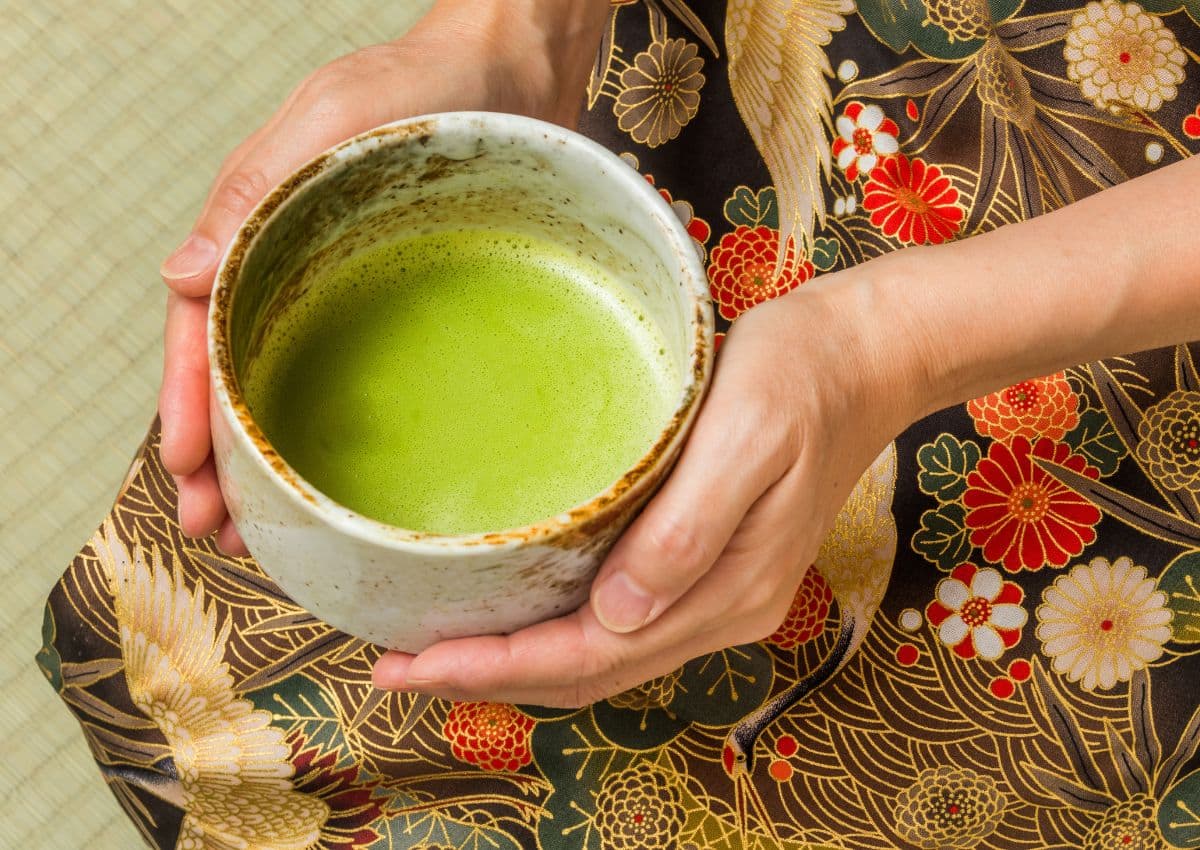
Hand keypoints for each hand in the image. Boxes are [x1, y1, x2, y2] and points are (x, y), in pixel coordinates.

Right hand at [159, 0, 608, 551]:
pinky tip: (345, 483)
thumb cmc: (420, 85)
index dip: (189, 405)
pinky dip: (340, 438)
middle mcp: (297, 275)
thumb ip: (254, 191)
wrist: (512, 75)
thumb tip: (176, 277)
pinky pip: (361, 382)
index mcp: (260, 233)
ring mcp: (351, 297)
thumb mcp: (330, 119)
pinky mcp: (406, 311)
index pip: (205, 331)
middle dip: (222, 461)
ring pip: (296, 392)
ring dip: (273, 464)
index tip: (185, 474)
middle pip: (243, 379)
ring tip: (265, 535)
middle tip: (220, 533)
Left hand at [373, 250, 928, 705]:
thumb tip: (614, 613)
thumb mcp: (746, 438)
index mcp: (727, 590)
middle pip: (587, 672)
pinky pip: (619, 622)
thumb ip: (686, 532)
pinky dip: (557, 631)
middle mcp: (720, 608)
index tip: (411, 664)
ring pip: (599, 656)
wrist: (868, 357)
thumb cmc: (803, 377)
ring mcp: (718, 592)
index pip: (590, 657)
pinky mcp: (710, 564)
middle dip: (487, 677)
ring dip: (518, 661)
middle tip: (395, 665)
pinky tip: (516, 609)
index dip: (495, 668)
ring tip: (437, 648)